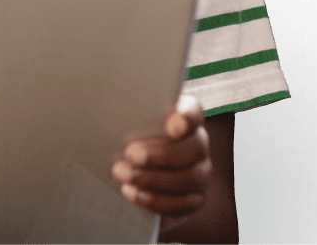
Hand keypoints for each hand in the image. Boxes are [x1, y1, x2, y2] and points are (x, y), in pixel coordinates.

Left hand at [111, 94, 211, 220]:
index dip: (186, 118)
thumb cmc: (137, 136)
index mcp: (187, 118)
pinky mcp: (195, 198)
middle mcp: (199, 144)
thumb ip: (134, 116)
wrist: (141, 168)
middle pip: (193, 148)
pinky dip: (153, 199)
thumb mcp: (134, 122)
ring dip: (151, 178)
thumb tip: (116, 113)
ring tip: (123, 174)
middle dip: (160, 154)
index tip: (171, 125)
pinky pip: (180, 204)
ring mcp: (200, 172)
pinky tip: (131, 191)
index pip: (194, 112)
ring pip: (187, 178)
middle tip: (130, 154)